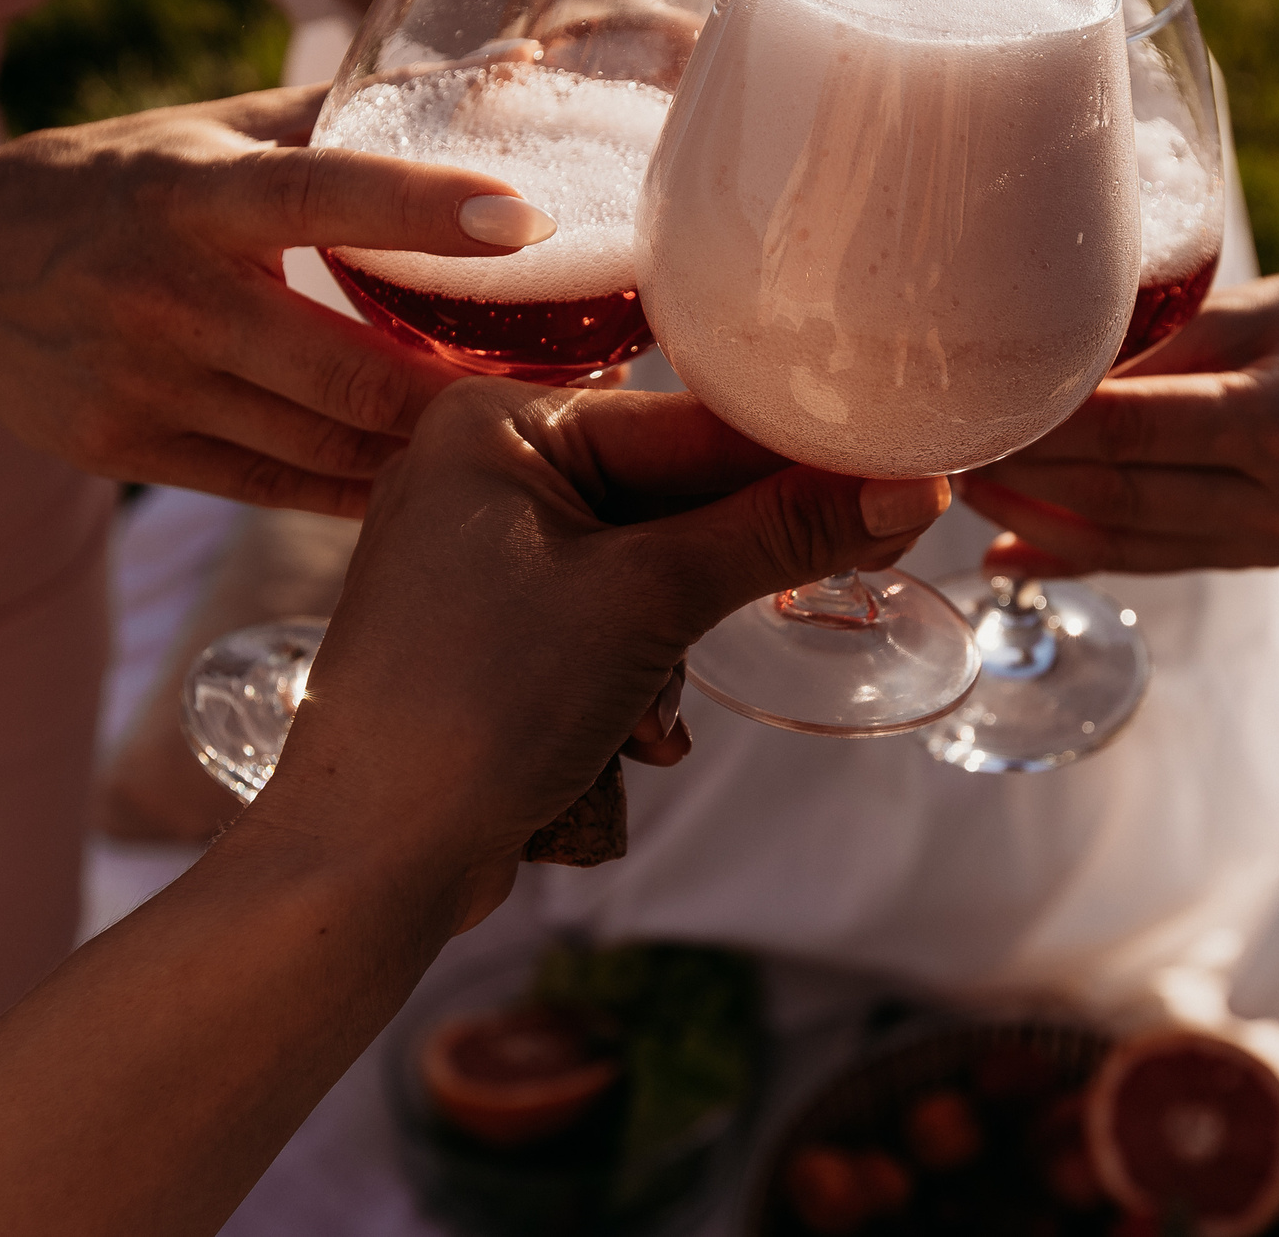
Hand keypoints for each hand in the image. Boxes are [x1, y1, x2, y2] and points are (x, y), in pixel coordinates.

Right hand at [0, 86, 549, 514]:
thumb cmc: (104, 184)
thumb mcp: (202, 132)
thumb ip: (345, 113)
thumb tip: (510, 70)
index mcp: (191, 191)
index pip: (321, 194)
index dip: (428, 207)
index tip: (531, 218)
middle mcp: (167, 294)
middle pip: (351, 367)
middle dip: (475, 388)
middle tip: (582, 374)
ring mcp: (143, 385)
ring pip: (329, 442)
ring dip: (438, 447)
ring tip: (534, 427)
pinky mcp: (129, 452)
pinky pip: (284, 486)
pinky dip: (368, 487)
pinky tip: (437, 477)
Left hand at [250, 382, 950, 917]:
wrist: (368, 859)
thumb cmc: (477, 704)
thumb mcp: (648, 602)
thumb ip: (779, 535)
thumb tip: (910, 488)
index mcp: (496, 419)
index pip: (688, 422)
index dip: (799, 459)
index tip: (905, 473)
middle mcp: (484, 467)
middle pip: (673, 492)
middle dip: (732, 565)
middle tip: (861, 567)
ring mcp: (485, 552)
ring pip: (652, 566)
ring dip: (680, 640)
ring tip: (655, 712)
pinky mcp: (495, 630)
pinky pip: (611, 619)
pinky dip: (640, 674)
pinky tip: (635, 737)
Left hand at [958, 256, 1278, 574]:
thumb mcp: (1252, 307)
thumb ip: (1153, 347)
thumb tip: (1038, 370)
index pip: (1130, 428)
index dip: (1040, 425)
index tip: (968, 403)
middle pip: (1117, 495)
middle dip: (1019, 477)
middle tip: (941, 445)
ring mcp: (1275, 538)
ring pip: (1126, 542)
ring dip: (1034, 522)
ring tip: (963, 488)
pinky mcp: (1263, 554)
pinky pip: (1152, 558)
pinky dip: (1075, 553)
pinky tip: (1008, 548)